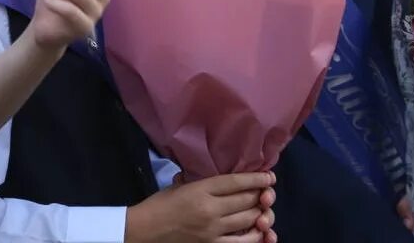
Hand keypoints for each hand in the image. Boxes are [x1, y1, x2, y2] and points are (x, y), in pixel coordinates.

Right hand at [126, 171, 274, 242]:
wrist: (143, 231)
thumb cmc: (159, 205)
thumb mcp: (180, 186)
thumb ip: (202, 181)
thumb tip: (225, 177)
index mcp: (201, 190)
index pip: (237, 182)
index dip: (257, 178)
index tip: (269, 176)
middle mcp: (210, 210)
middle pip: (247, 200)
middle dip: (262, 195)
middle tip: (266, 193)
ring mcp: (212, 231)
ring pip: (249, 220)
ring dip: (261, 214)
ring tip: (263, 211)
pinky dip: (255, 237)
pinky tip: (259, 232)